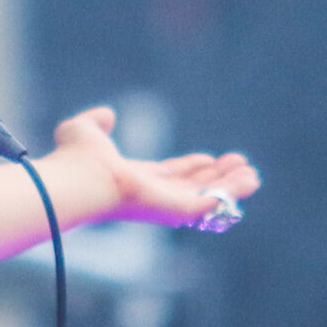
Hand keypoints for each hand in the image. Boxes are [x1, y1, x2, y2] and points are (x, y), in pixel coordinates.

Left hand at [51, 106, 260, 228]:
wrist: (77, 177)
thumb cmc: (74, 160)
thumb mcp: (83, 130)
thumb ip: (94, 122)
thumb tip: (106, 115)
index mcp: (134, 180)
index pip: (168, 176)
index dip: (190, 168)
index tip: (209, 158)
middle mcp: (152, 195)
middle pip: (191, 187)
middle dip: (216, 177)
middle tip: (240, 165)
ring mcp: (165, 205)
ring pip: (205, 197)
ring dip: (230, 186)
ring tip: (252, 174)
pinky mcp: (177, 211)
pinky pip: (211, 204)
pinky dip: (232, 193)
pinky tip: (250, 180)